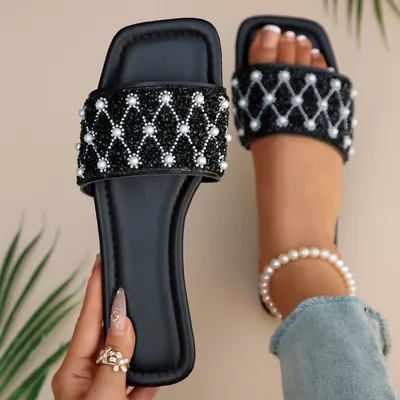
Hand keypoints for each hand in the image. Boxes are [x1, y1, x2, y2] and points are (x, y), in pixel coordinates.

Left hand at [52, 256, 158, 399]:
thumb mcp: (104, 395)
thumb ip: (116, 358)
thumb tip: (123, 321)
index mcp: (73, 373)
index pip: (87, 320)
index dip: (95, 289)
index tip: (100, 264)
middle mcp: (86, 378)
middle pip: (104, 333)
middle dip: (115, 307)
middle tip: (121, 279)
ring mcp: (103, 389)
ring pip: (122, 355)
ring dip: (135, 339)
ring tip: (143, 316)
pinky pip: (136, 379)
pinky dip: (147, 372)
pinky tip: (154, 370)